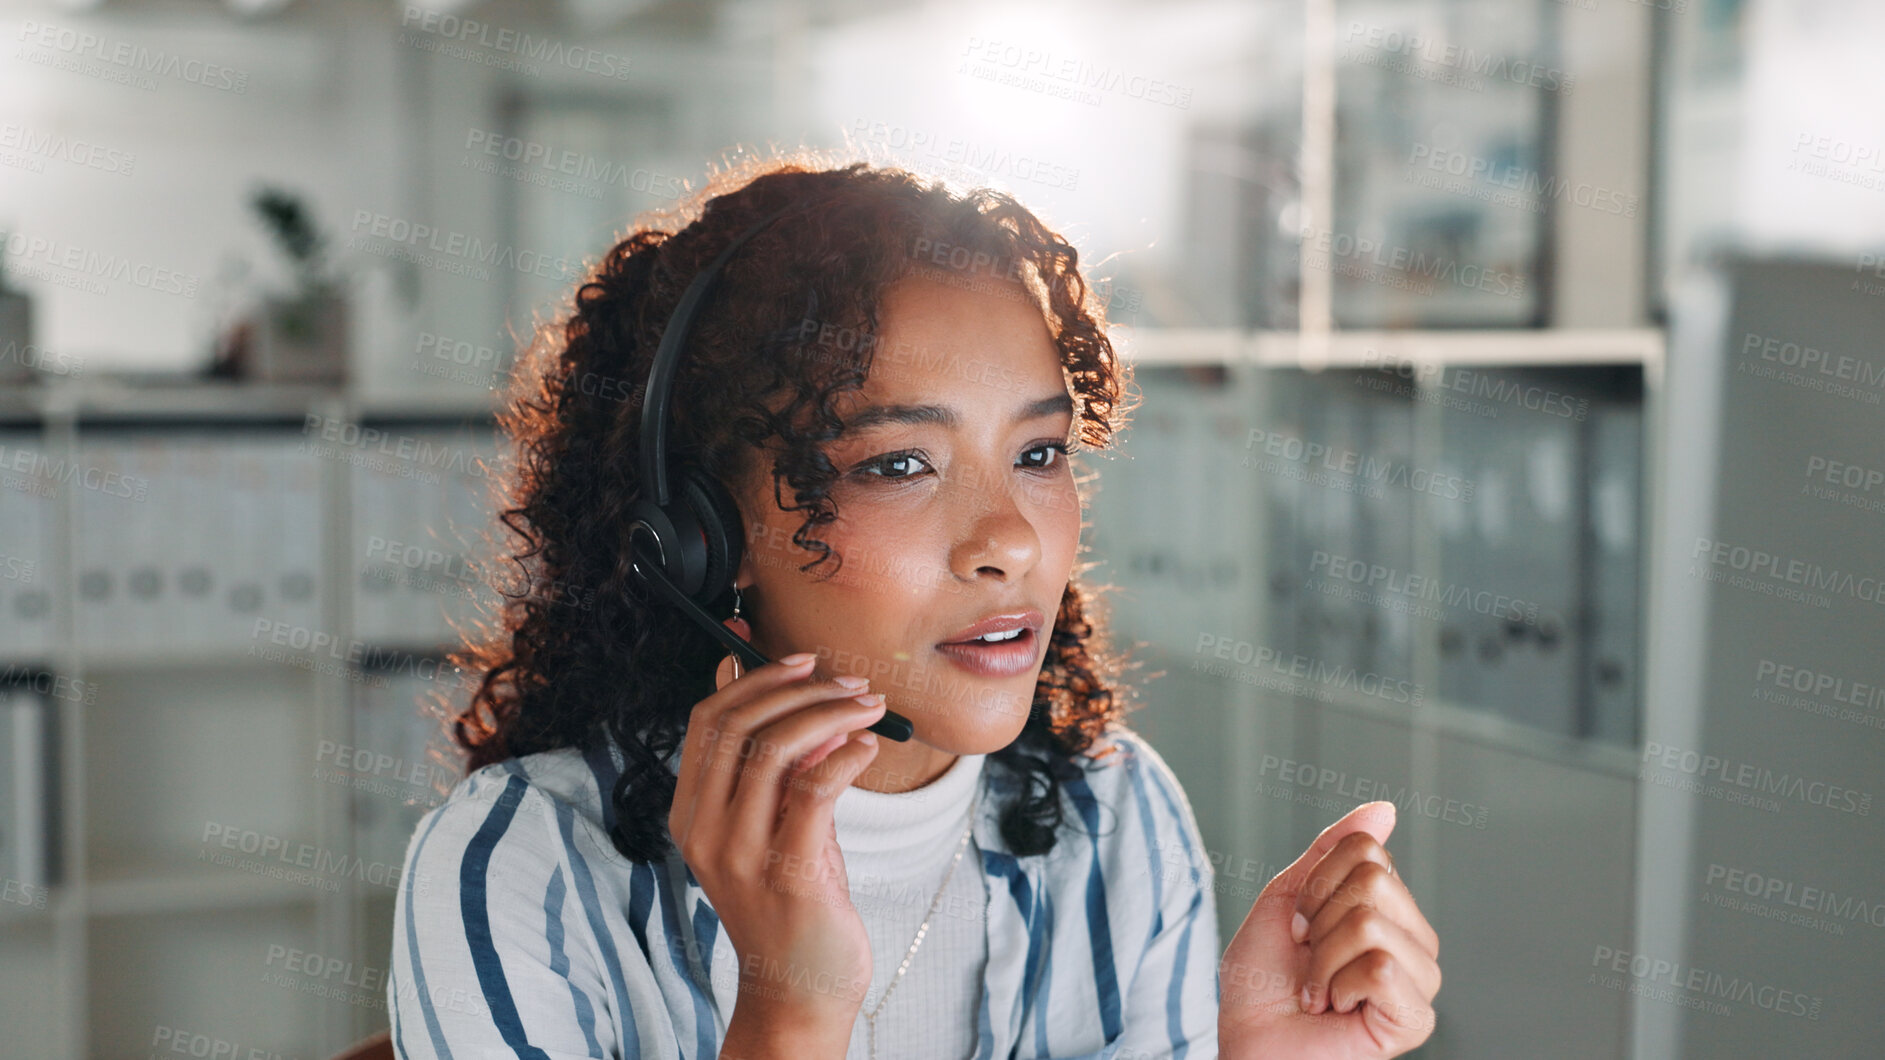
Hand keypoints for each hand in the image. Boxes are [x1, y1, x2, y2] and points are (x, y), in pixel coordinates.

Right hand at [667, 616, 888, 1045]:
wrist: (801, 989)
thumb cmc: (794, 902)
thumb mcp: (775, 822)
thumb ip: (776, 764)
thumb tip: (785, 689)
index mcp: (691, 814)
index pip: (707, 721)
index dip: (750, 677)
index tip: (797, 659)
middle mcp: (705, 831)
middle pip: (736, 725)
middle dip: (797, 689)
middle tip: (848, 681)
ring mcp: (741, 853)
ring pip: (773, 748)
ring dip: (829, 713)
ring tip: (870, 706)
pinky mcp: (788, 871)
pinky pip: (813, 788)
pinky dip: (845, 754)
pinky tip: (868, 746)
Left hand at [1218, 801, 1440, 1058]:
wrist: (1248, 1043)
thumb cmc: (1262, 983)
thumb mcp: (1286, 899)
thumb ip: (1331, 851)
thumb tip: (1383, 809)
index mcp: (1387, 907)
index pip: (1367, 850)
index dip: (1314, 885)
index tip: (1297, 927)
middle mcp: (1412, 939)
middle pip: (1374, 879)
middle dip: (1318, 919)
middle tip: (1309, 960)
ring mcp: (1420, 979)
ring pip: (1372, 922)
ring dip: (1323, 959)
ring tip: (1320, 990)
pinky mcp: (1416, 1017)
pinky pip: (1380, 967)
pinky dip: (1338, 986)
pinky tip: (1336, 1010)